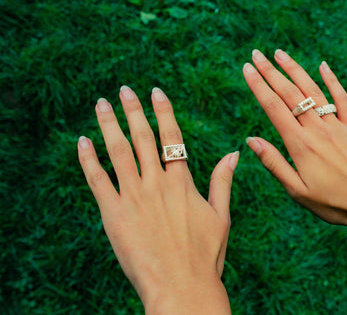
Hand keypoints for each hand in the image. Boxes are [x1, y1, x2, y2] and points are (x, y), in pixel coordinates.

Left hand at [78, 86, 236, 312]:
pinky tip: (82, 142)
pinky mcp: (113, 214)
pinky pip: (97, 180)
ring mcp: (133, 197)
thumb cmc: (205, 255)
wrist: (182, 287)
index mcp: (182, 182)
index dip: (163, 111)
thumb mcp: (221, 216)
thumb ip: (223, 181)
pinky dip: (88, 159)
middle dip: (133, 110)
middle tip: (123, 89)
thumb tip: (235, 154)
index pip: (171, 137)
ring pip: (117, 152)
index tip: (155, 91)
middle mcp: (157, 183)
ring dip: (109, 125)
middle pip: (142, 137)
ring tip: (101, 104)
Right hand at [243, 49, 346, 226]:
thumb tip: (251, 140)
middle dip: (270, 71)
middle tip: (256, 54)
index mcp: (300, 145)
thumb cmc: (332, 203)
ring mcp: (337, 126)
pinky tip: (323, 65)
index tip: (246, 69)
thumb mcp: (297, 191)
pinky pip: (342, 98)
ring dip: (295, 69)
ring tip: (280, 53)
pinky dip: (332, 80)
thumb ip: (274, 163)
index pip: (273, 107)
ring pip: (313, 90)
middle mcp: (317, 129)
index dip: (258, 86)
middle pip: (290, 93)